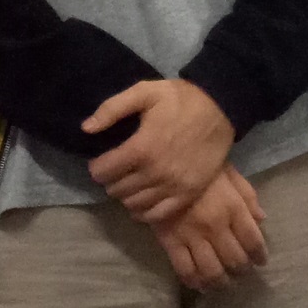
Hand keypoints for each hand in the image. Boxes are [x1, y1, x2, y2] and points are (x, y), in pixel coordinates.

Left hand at [83, 78, 235, 223]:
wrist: (220, 109)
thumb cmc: (180, 99)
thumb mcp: (144, 92)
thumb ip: (112, 109)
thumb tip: (86, 129)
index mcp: (141, 148)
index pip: (103, 172)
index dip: (97, 167)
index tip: (101, 162)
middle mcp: (155, 172)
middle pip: (117, 190)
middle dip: (111, 181)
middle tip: (116, 171)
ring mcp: (173, 186)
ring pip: (135, 204)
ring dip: (126, 196)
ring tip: (130, 183)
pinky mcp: (188, 194)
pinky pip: (158, 215)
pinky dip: (145, 212)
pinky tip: (142, 201)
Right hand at [151, 166, 268, 290]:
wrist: (161, 166)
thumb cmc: (200, 169)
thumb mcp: (230, 175)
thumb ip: (248, 197)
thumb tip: (262, 220)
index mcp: (233, 207)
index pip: (253, 241)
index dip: (260, 255)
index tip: (261, 261)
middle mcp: (216, 226)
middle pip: (235, 260)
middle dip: (242, 270)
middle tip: (242, 272)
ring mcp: (192, 236)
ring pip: (212, 271)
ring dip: (221, 281)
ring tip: (223, 282)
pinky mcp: (171, 242)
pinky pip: (185, 270)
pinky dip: (195, 282)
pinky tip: (200, 284)